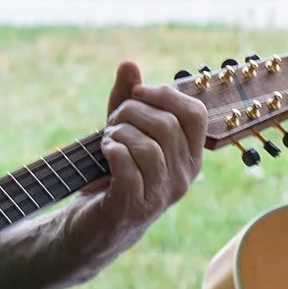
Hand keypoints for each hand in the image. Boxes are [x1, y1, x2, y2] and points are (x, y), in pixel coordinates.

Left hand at [64, 60, 206, 270]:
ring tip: (107, 139)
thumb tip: (128, 64)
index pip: (195, 114)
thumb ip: (128, 98)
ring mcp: (161, 197)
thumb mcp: (122, 131)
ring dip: (119, 133)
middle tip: (113, 121)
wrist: (92, 225)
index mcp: (190, 157)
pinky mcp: (134, 208)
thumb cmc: (112, 174)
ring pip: (149, 146)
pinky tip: (104, 151)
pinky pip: (128, 168)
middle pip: (167, 125)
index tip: (136, 94)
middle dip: (132, 112)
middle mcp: (184, 178)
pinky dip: (113, 152)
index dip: (164, 94)